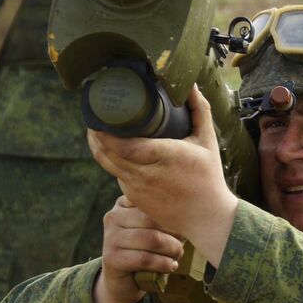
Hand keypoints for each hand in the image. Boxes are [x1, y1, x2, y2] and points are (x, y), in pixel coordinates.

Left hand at [88, 86, 237, 265]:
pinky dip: (111, 161)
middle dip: (95, 134)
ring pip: (107, 164)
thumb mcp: (207, 141)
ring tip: (96, 130)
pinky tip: (112, 150)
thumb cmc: (208, 177)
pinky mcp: (134, 198)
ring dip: (98, 147)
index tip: (98, 114)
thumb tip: (191, 85)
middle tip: (94, 116)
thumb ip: (199, 110)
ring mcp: (137, 188)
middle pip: (107, 153)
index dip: (103, 131)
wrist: (207, 217)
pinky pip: (116, 175)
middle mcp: (145, 173)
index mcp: (163, 156)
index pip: (122, 144)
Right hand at [93, 195, 183, 302]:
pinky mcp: (111, 258)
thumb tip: (194, 207)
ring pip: (151, 239)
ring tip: (178, 254)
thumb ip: (163, 214)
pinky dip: (163, 263)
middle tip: (183, 242)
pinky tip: (171, 266)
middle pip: (153, 219)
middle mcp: (113, 216)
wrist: (124, 281)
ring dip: (172, 249)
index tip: (186, 223)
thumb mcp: (152, 227)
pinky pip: (145, 258)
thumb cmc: (145, 248)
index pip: (153, 201)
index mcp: (124, 203)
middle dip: (174, 232)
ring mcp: (110, 237)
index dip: (173, 213)